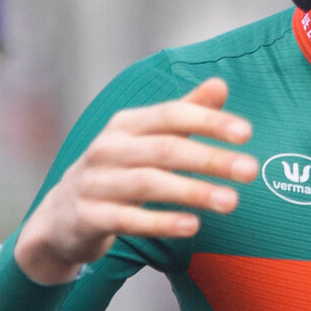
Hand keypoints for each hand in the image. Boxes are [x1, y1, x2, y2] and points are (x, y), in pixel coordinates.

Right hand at [14, 78, 255, 284]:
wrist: (59, 218)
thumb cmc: (115, 172)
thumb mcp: (144, 140)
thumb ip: (184, 113)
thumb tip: (221, 85)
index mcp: (125, 125)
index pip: (171, 114)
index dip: (208, 121)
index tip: (246, 133)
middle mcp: (107, 148)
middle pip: (165, 149)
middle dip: (210, 159)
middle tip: (251, 171)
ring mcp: (95, 182)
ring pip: (149, 184)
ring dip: (193, 192)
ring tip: (231, 202)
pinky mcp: (88, 216)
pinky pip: (128, 219)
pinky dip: (161, 222)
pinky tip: (193, 226)